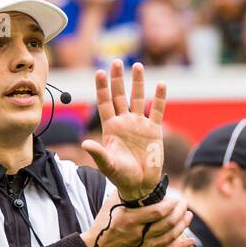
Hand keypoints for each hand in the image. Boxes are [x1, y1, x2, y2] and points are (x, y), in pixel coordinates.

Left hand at [82, 60, 166, 200]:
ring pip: (138, 99)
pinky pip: (157, 111)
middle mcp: (124, 122)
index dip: (102, 88)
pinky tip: (160, 85)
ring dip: (137, 83)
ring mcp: (139, 125)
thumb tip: (85, 143)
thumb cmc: (121, 176)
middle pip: (120, 96)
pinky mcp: (154, 130)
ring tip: (137, 66)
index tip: (99, 72)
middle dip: (117, 79)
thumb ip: (98, 153)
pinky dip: (159, 98)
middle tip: (116, 62)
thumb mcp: (108, 165)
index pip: (104, 104)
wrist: (140, 184)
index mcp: (110, 128)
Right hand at [82, 190, 193, 246]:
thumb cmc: (102, 224)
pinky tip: (191, 241)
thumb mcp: (111, 205)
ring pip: (170, 236)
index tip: (176, 197)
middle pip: (168, 223)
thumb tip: (138, 177)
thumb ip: (125, 193)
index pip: (159, 211)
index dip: (172, 204)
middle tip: (184, 203)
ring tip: (189, 216)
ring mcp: (144, 246)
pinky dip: (181, 246)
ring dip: (183, 225)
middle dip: (180, 211)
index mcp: (130, 219)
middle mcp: (139, 234)